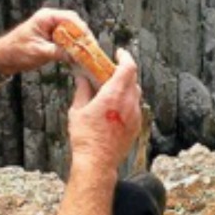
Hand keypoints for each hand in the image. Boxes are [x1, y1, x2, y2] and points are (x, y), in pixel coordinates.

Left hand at [0, 9, 88, 76]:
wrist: (2, 58)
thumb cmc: (16, 52)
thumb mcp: (38, 52)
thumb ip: (58, 52)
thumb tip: (76, 55)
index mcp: (46, 17)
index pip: (71, 18)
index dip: (82, 30)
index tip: (89, 42)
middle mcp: (50, 19)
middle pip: (74, 24)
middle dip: (83, 37)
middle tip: (91, 50)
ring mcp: (51, 28)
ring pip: (72, 33)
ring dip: (78, 43)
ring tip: (87, 54)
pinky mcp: (51, 37)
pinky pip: (66, 40)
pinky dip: (72, 47)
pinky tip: (77, 56)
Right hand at [67, 50, 142, 172]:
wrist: (97, 162)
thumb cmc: (85, 137)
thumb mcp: (78, 110)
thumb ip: (82, 90)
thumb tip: (82, 78)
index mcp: (114, 94)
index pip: (128, 67)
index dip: (125, 57)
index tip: (118, 53)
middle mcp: (128, 102)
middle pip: (133, 79)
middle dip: (123, 72)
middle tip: (110, 71)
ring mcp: (135, 115)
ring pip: (135, 93)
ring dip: (126, 87)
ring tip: (112, 90)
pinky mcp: (136, 126)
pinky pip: (135, 107)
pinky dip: (127, 102)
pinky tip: (115, 108)